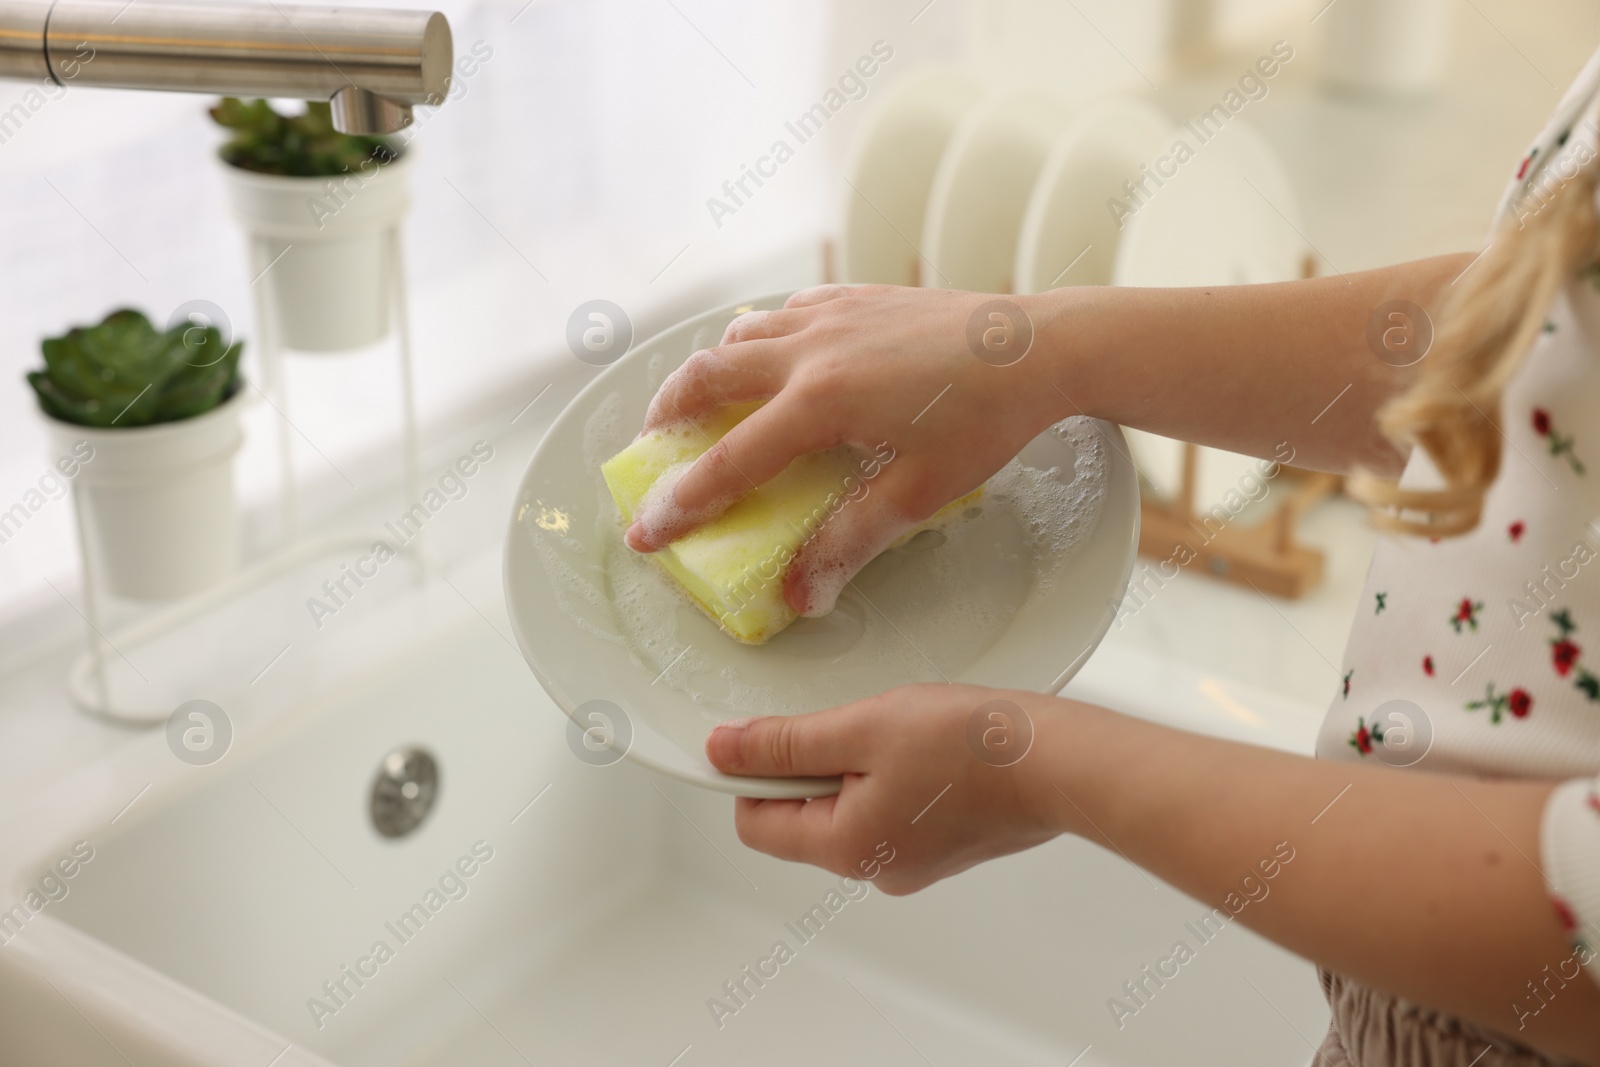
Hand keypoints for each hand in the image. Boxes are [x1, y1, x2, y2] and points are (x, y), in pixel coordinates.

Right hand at [626, 285, 1061, 615]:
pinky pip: (784, 311)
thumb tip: (802, 595)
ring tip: (702, 405)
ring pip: (738, 334)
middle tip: (654, 453)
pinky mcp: (855, 295)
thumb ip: (849, 541)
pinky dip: (759, 337)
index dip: (680, 504)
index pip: (727, 462)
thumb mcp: (918, 494)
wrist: (1039, 347)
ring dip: (708, 371)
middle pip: (704, 377)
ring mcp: (829, 313)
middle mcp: (809, 348)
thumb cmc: (986, 421)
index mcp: (819, 402)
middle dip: (666, 416)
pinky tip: (774, 360)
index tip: (645, 534)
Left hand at [704, 683, 1066, 894]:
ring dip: (860, 764)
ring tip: (903, 732)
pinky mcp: (944, 846)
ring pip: (852, 807)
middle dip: (816, 763)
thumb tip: (723, 750)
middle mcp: (876, 871)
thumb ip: (785, 743)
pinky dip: (897, 774)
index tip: (773, 732)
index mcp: (845, 849)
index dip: (752, 772)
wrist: (1061, 763)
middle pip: (804, 815)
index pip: (755, 822)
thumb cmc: (972, 746)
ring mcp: (914, 862)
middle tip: (857, 724)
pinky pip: (893, 808)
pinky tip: (929, 746)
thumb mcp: (861, 728)